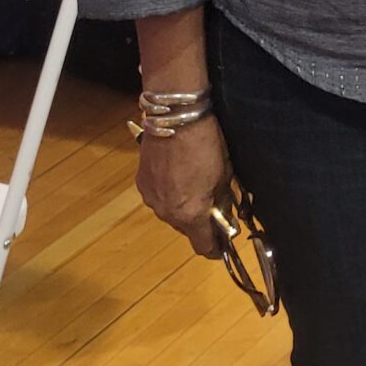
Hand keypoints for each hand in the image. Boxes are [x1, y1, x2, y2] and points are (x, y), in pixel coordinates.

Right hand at [136, 118, 234, 255]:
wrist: (175, 117)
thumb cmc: (205, 144)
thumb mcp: (224, 174)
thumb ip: (223, 201)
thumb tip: (224, 216)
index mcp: (190, 214)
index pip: (203, 246)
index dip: (216, 248)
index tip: (224, 245)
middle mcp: (166, 213)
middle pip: (186, 229)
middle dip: (200, 222)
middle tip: (213, 206)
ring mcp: (150, 199)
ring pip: (171, 214)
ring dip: (183, 207)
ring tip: (194, 185)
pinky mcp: (141, 183)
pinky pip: (159, 198)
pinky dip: (170, 193)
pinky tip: (178, 175)